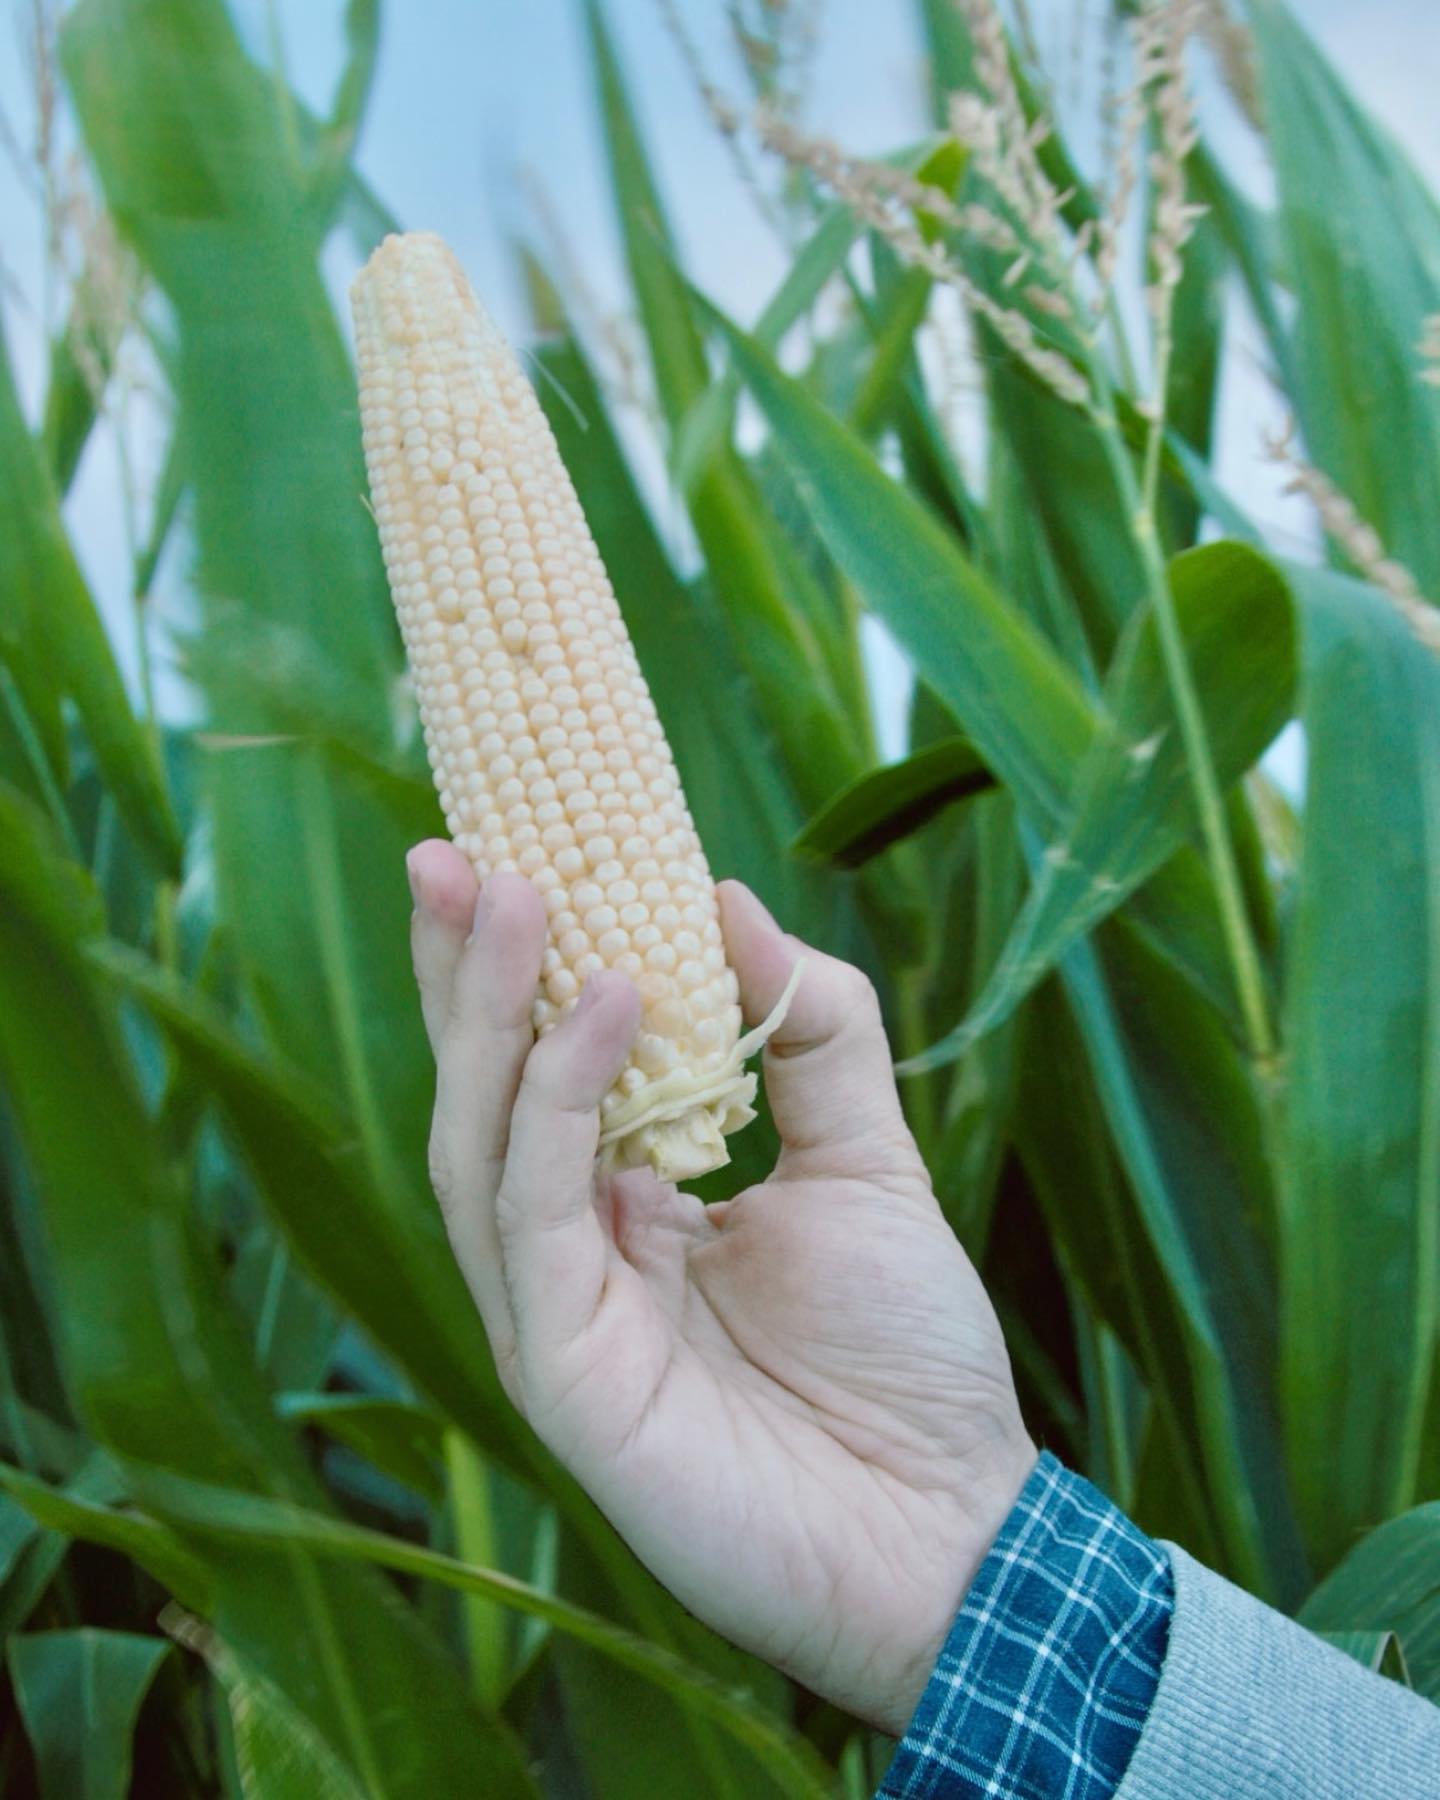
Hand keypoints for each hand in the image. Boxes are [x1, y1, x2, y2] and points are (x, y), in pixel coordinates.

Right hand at [407, 840, 1036, 1734]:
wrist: (948, 1527)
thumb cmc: (907, 1357)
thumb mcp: (868, 1157)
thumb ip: (810, 1034)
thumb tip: (732, 901)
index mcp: (626, 1207)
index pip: (543, 1069)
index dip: (516, 965)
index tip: (510, 845)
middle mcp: (570, 1255)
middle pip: (484, 1095)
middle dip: (464, 972)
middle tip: (457, 849)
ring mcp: (554, 1316)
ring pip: (480, 1147)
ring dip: (490, 1016)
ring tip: (521, 891)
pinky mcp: (561, 1374)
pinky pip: (533, 1218)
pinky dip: (555, 1105)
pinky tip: (600, 1005)